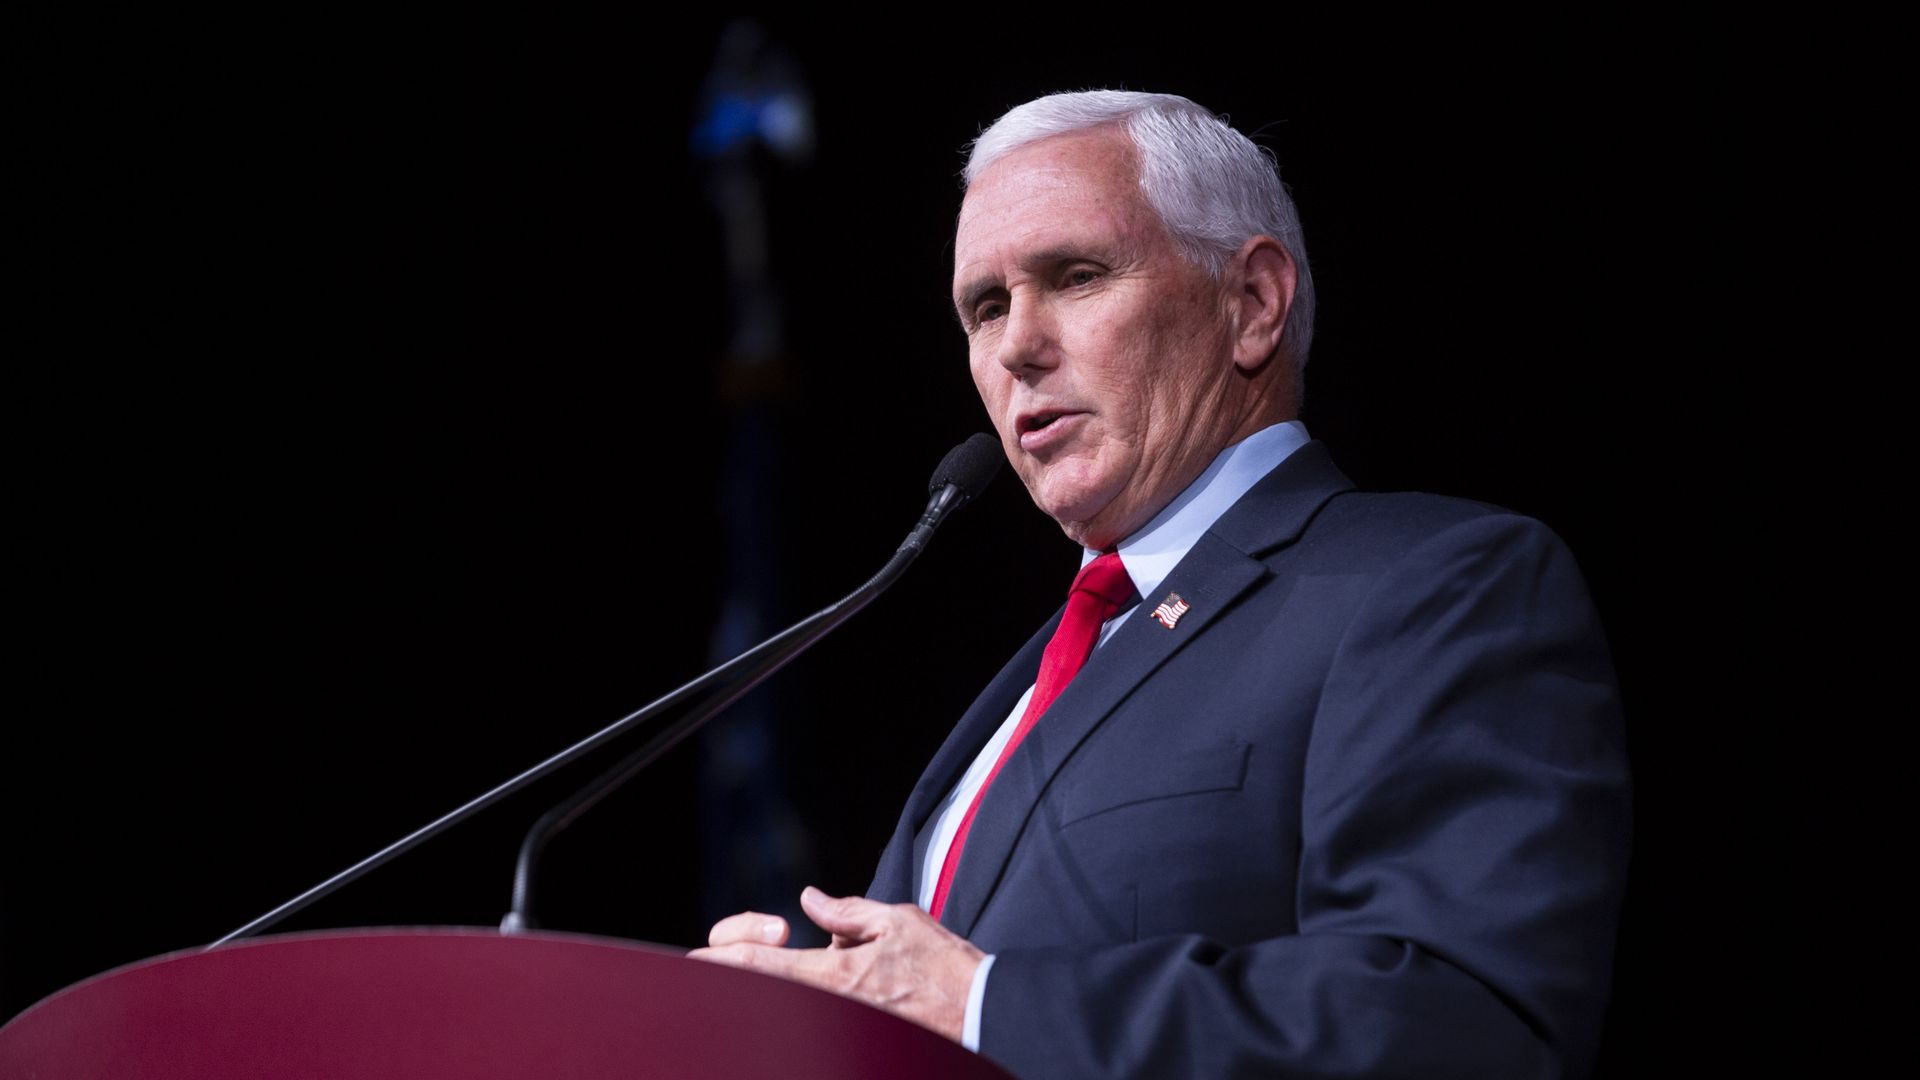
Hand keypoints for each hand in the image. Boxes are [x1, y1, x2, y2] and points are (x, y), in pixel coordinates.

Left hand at [688, 886, 984, 1042]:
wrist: (983, 1013)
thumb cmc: (946, 968)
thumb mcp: (899, 922)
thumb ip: (848, 912)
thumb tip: (810, 901)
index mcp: (836, 972)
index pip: (762, 964)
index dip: (722, 958)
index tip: (693, 958)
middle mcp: (832, 1004)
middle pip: (764, 990)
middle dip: (736, 972)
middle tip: (717, 962)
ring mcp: (843, 1023)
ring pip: (788, 1005)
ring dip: (773, 987)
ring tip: (766, 974)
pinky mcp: (857, 1036)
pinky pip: (818, 1016)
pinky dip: (803, 1000)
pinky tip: (809, 990)